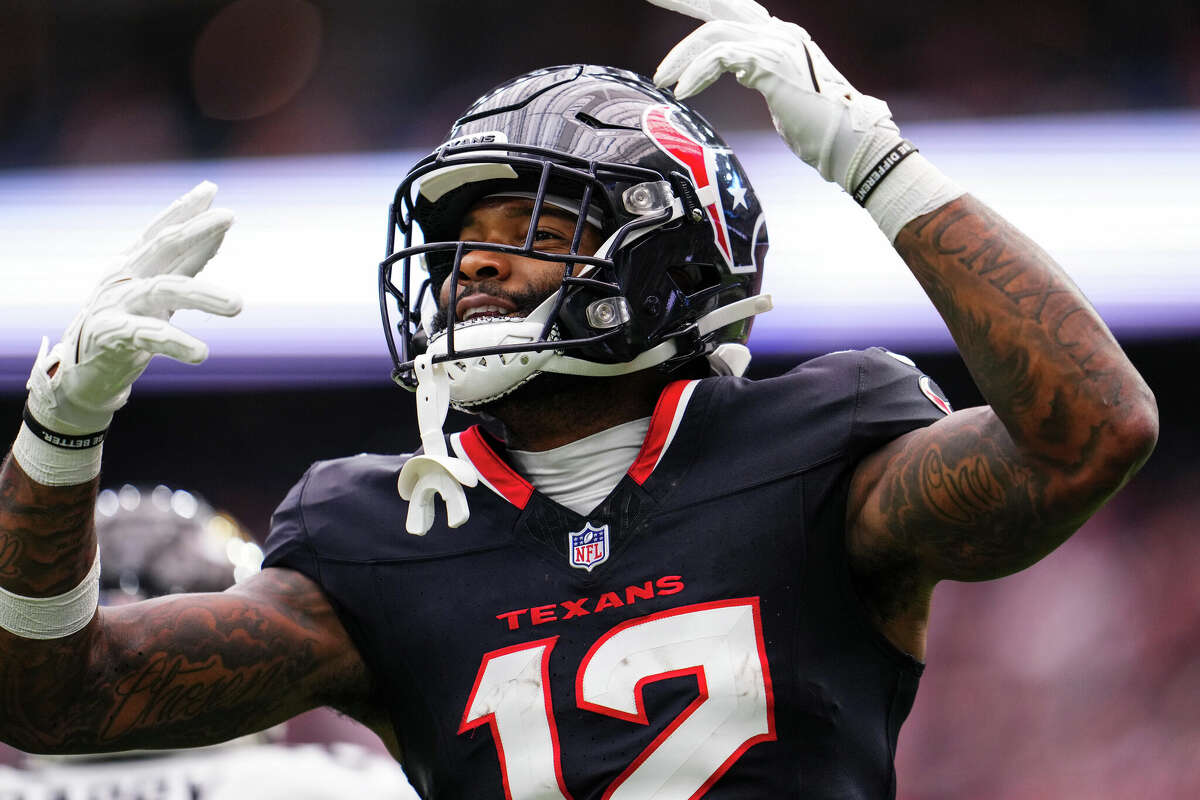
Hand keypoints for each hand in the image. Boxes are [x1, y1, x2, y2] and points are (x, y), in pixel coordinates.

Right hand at [25, 181, 241, 435]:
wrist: (86, 371)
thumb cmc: (128, 323)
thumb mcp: (161, 290)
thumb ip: (188, 262)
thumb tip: (219, 231)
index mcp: (135, 264)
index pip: (161, 231)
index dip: (184, 209)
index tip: (211, 189)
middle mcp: (124, 278)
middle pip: (163, 247)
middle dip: (196, 229)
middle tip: (229, 216)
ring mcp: (116, 305)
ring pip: (164, 290)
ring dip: (204, 295)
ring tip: (239, 305)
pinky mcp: (113, 336)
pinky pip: (148, 336)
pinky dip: (177, 343)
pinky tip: (202, 353)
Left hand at [648, 0, 902, 194]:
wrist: (849, 146)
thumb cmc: (819, 132)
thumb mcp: (783, 95)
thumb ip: (762, 76)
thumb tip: (744, 74)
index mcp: (781, 36)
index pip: (734, 11)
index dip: (701, 4)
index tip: (667, 0)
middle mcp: (779, 32)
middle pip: (721, 5)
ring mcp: (776, 44)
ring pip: (714, 34)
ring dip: (681, 57)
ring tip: (663, 80)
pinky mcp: (769, 64)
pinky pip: (720, 58)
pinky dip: (696, 74)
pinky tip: (683, 92)